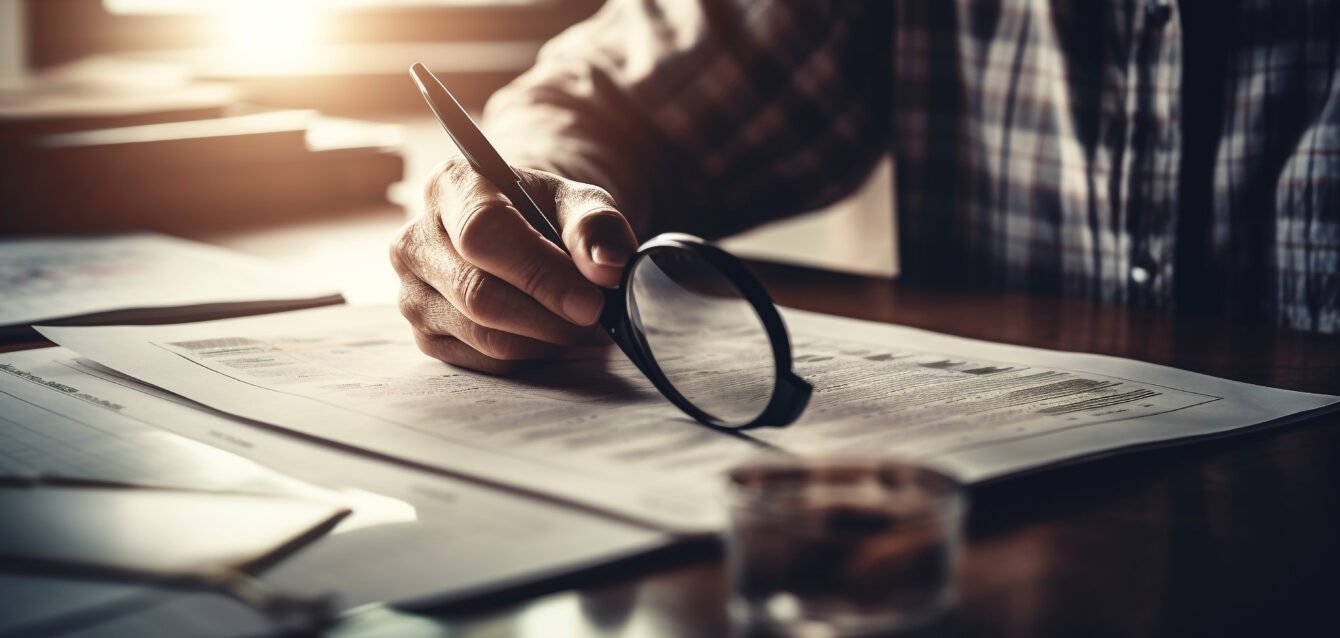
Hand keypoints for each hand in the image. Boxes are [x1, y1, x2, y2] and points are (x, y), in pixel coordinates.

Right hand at [390, 159, 638, 373]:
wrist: (518, 234)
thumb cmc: (545, 214)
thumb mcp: (578, 202)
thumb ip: (596, 225)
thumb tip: (609, 265)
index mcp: (449, 186)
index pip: (482, 233)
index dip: (539, 273)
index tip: (590, 302)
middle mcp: (415, 239)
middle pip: (478, 293)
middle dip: (548, 317)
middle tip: (595, 321)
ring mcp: (410, 291)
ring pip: (482, 335)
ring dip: (544, 340)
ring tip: (581, 327)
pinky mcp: (424, 335)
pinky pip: (481, 361)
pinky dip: (527, 355)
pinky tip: (550, 336)